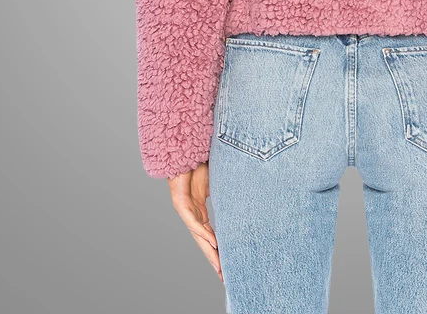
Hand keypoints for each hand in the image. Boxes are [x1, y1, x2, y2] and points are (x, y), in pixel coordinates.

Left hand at [168, 163, 222, 281]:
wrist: (184, 152)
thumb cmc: (199, 163)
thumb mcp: (218, 181)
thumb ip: (227, 192)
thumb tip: (247, 193)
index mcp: (200, 211)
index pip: (211, 235)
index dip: (219, 250)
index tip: (228, 264)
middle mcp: (193, 214)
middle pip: (204, 242)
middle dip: (214, 259)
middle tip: (224, 275)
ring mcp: (186, 210)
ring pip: (198, 236)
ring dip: (209, 251)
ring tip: (219, 266)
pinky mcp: (180, 203)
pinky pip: (193, 221)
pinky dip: (203, 233)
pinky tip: (213, 242)